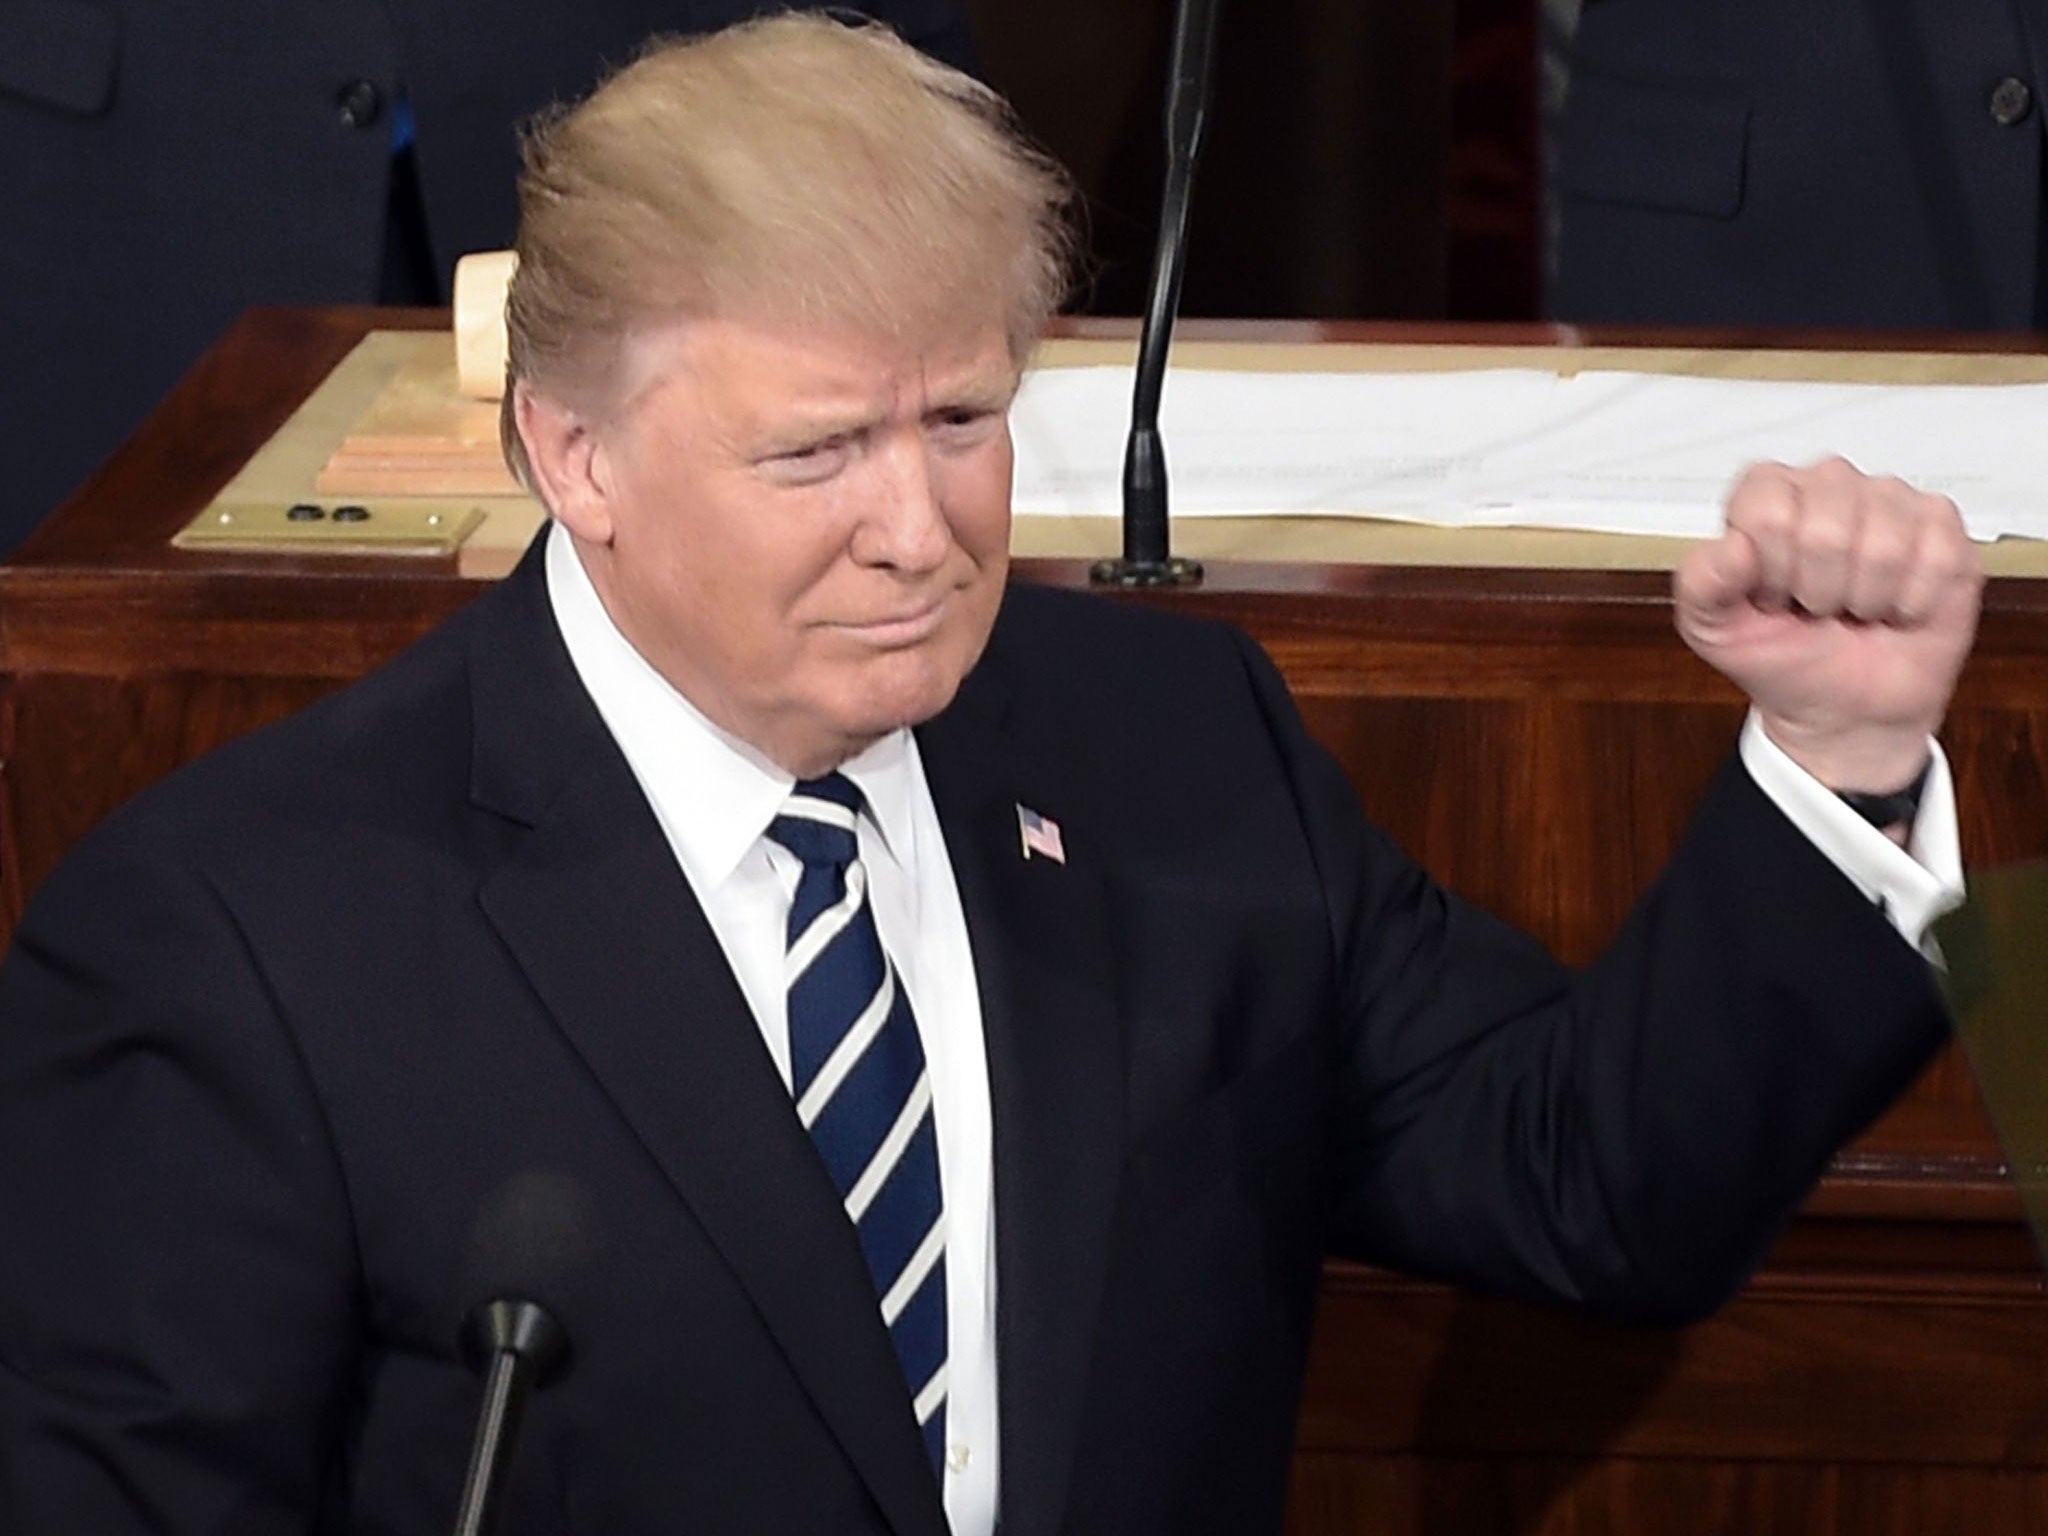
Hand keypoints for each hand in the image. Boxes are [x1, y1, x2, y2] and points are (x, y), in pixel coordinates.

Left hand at [1675, 458, 1982, 789]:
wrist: (1842, 704)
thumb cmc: (1779, 654)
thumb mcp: (1712, 629)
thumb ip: (1702, 583)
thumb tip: (1732, 545)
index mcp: (1764, 495)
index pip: (1766, 511)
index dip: (1769, 571)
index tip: (1769, 595)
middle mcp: (1827, 484)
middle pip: (1825, 529)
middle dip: (1817, 590)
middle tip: (1815, 605)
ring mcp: (1888, 498)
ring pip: (1883, 546)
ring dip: (1864, 599)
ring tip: (1852, 606)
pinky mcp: (1939, 524)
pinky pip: (1935, 557)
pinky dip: (1910, 602)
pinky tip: (1895, 605)